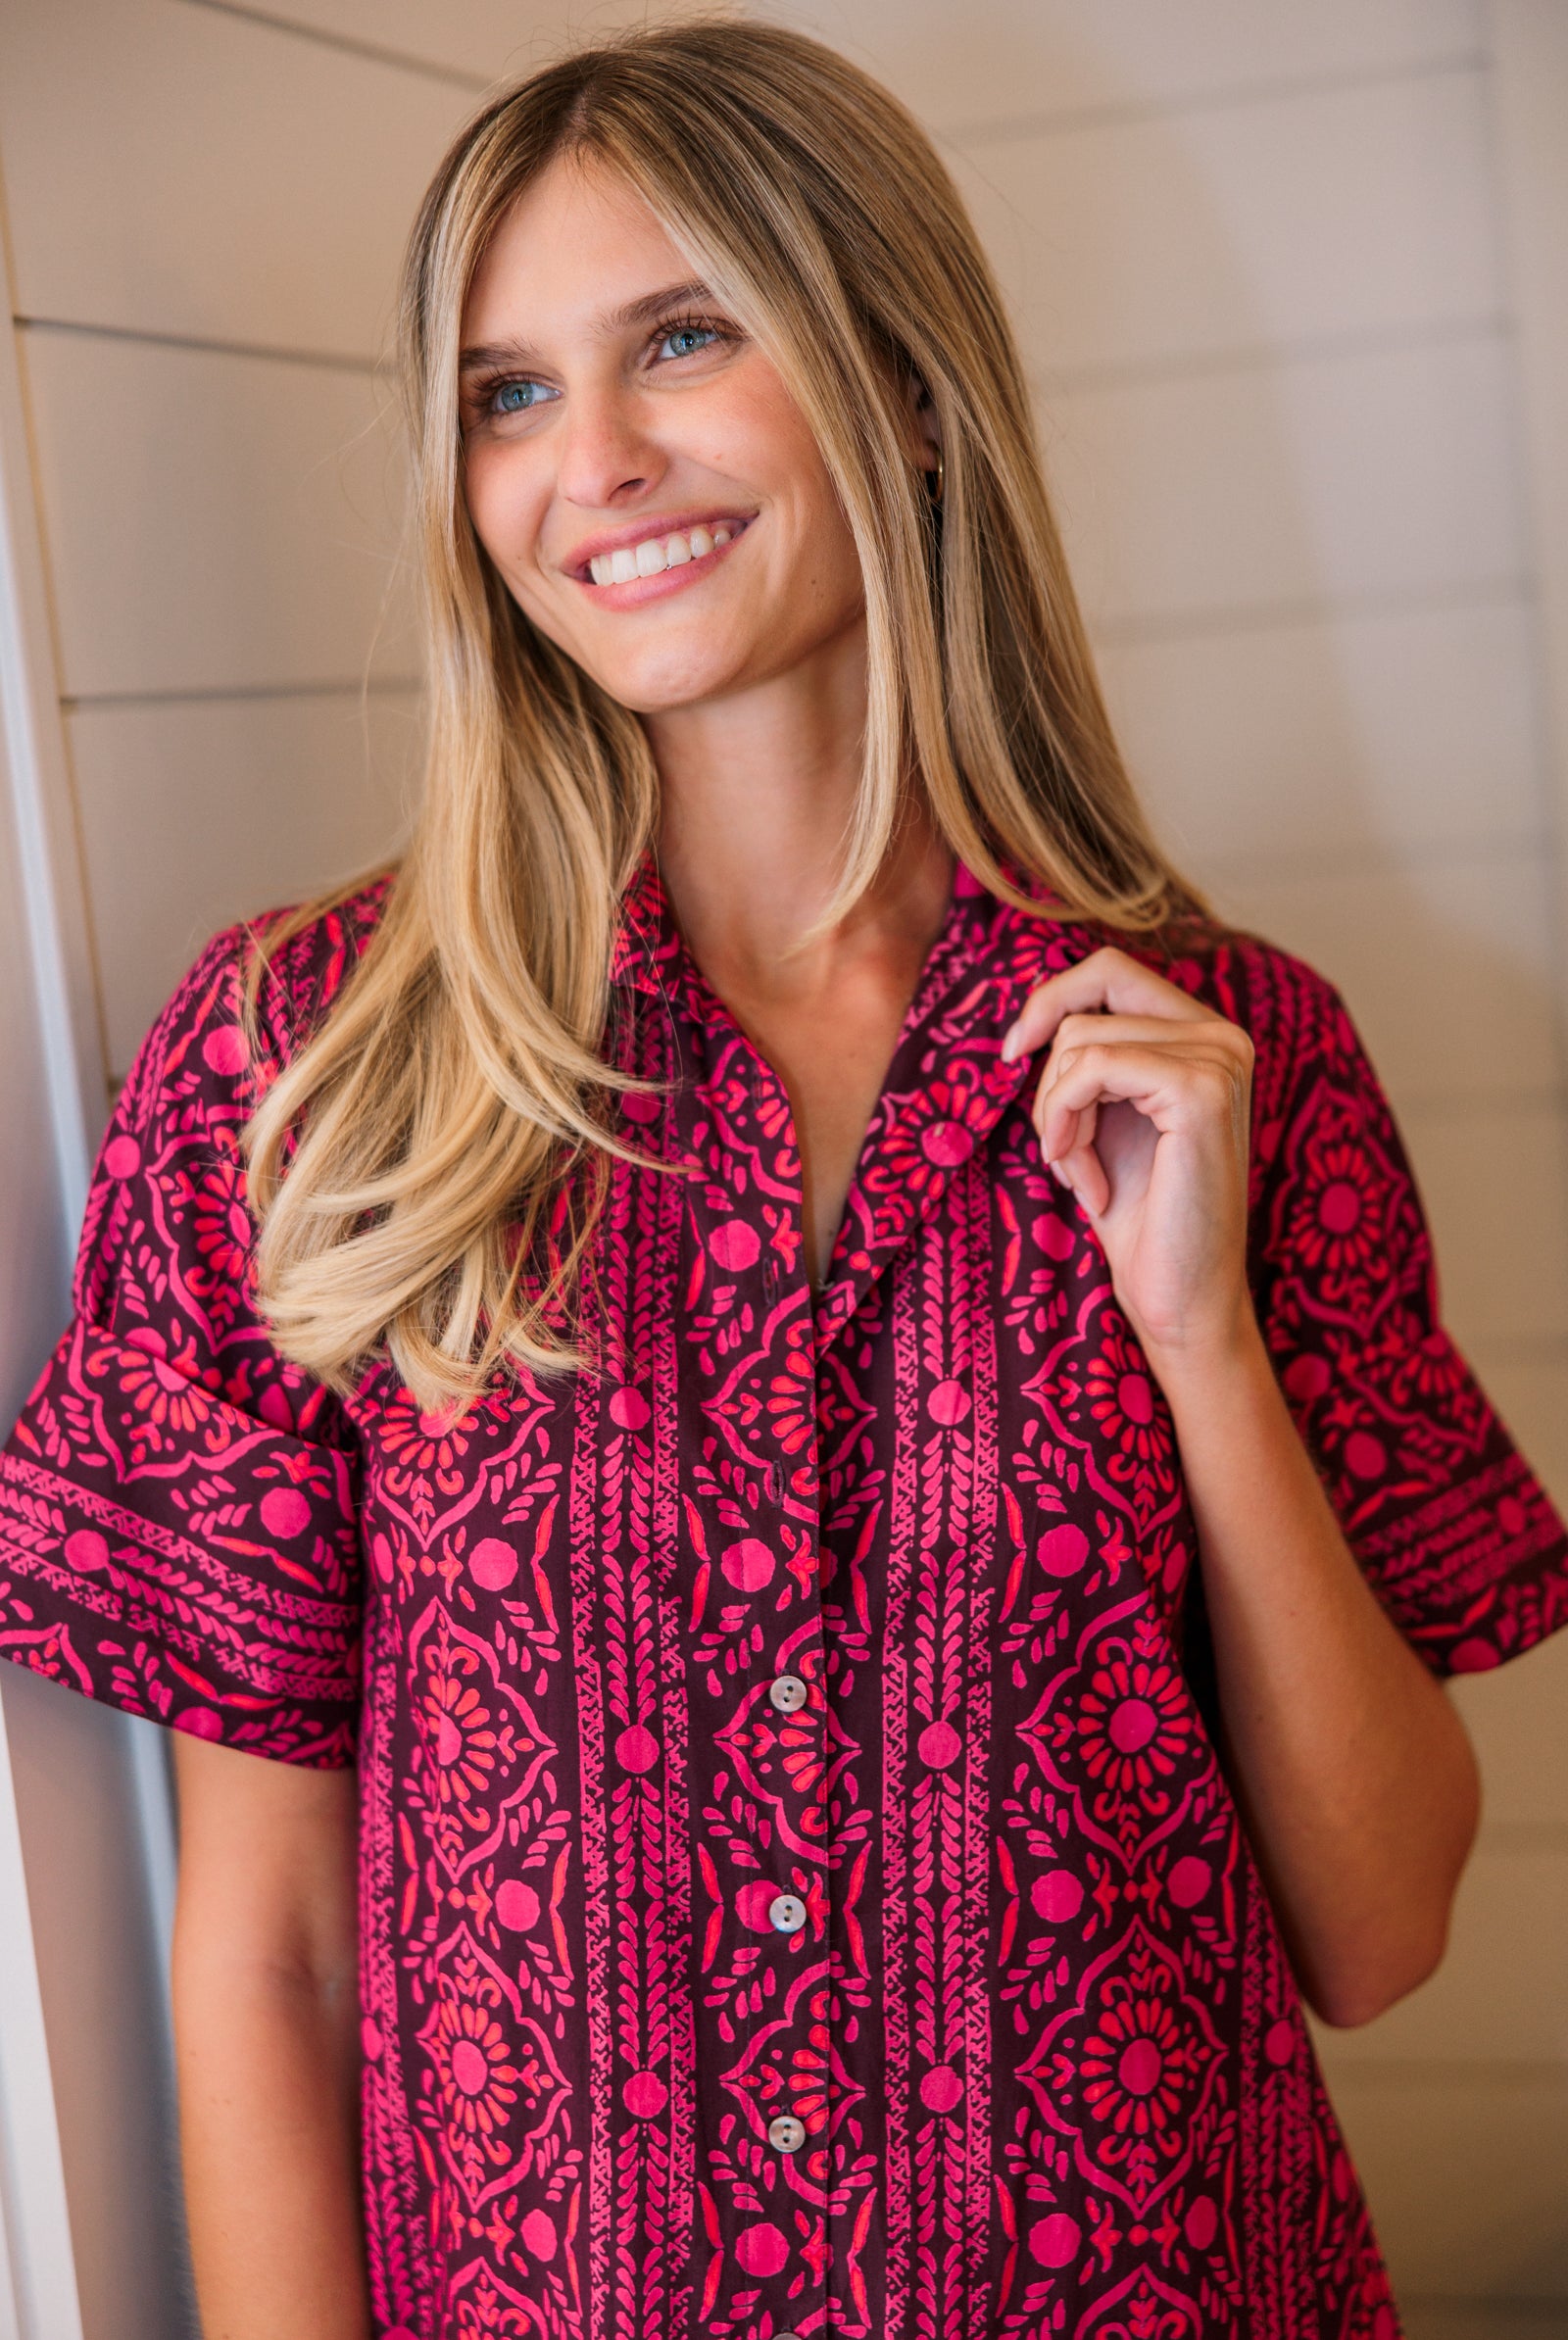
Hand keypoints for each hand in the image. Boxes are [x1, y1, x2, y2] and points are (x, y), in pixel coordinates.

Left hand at [1002, 946, 1256, 1370]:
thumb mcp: (1104, 1118)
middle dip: (1051, 1080)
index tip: (1012, 1054)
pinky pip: (1091, 1068)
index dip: (1050, 999)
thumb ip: (1091, 1057)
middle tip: (1061, 1147)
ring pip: (1080, 1041)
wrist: (1179, 1296)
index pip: (1110, 970)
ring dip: (1056, 1114)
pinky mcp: (1200, 1090)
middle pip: (1087, 1005)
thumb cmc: (1138, 1216)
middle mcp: (1223, 1036)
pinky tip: (1089, 1182)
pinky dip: (1065, 1124)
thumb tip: (1035, 1012)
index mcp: (1204, 1035)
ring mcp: (1219, 1058)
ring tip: (1082, 1172)